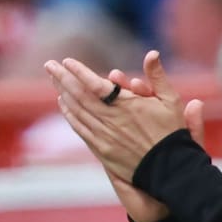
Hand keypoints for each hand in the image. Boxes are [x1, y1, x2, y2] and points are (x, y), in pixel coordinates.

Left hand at [47, 50, 205, 187]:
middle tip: (50, 65)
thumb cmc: (172, 133)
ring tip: (54, 80)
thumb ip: (158, 76)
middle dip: (62, 78)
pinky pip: (81, 129)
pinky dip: (70, 115)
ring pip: (77, 111)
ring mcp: (104, 135)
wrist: (169, 169)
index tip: (67, 61)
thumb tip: (152, 52)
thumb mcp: (171, 101)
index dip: (79, 72)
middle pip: (79, 96)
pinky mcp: (102, 149)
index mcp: (126, 105)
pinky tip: (63, 105)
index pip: (95, 84)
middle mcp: (111, 119)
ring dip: (63, 94)